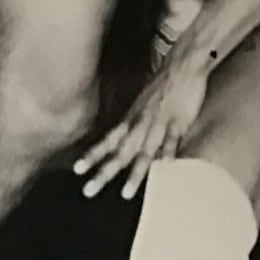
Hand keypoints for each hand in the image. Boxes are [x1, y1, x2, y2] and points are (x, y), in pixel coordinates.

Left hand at [75, 52, 211, 200]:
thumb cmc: (162, 88)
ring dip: (135, 172)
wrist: (182, 65)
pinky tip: (165, 167)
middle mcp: (140, 124)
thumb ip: (134, 126)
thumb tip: (125, 146)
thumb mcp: (142, 106)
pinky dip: (167, 153)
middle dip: (105, 172)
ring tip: (126, 194)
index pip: (108, 141)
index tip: (77, 170)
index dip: (93, 155)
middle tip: (88, 191)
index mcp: (131, 120)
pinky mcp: (177, 121)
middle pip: (121, 152)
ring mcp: (158, 123)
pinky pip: (171, 140)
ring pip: (144, 151)